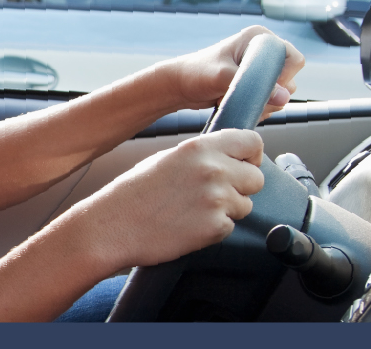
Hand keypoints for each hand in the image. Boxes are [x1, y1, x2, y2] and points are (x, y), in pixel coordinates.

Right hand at [71, 129, 265, 269]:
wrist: (113, 225)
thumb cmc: (134, 193)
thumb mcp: (168, 158)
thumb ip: (202, 155)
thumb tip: (229, 158)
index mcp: (199, 147)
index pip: (252, 141)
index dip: (250, 155)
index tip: (243, 164)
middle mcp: (212, 170)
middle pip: (256, 177)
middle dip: (242, 187)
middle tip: (216, 194)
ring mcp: (216, 199)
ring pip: (246, 205)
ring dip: (228, 210)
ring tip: (195, 210)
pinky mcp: (215, 227)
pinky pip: (230, 227)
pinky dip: (214, 229)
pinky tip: (189, 225)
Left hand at [161, 26, 304, 118]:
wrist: (179, 86)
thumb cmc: (196, 75)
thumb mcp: (223, 78)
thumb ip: (254, 86)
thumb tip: (285, 96)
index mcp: (260, 38)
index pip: (293, 58)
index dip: (286, 77)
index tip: (266, 90)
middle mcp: (264, 51)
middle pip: (290, 80)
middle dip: (271, 95)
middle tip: (244, 99)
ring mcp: (261, 69)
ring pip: (282, 94)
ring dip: (263, 104)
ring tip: (235, 101)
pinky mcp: (256, 84)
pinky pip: (270, 102)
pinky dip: (259, 108)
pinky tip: (238, 107)